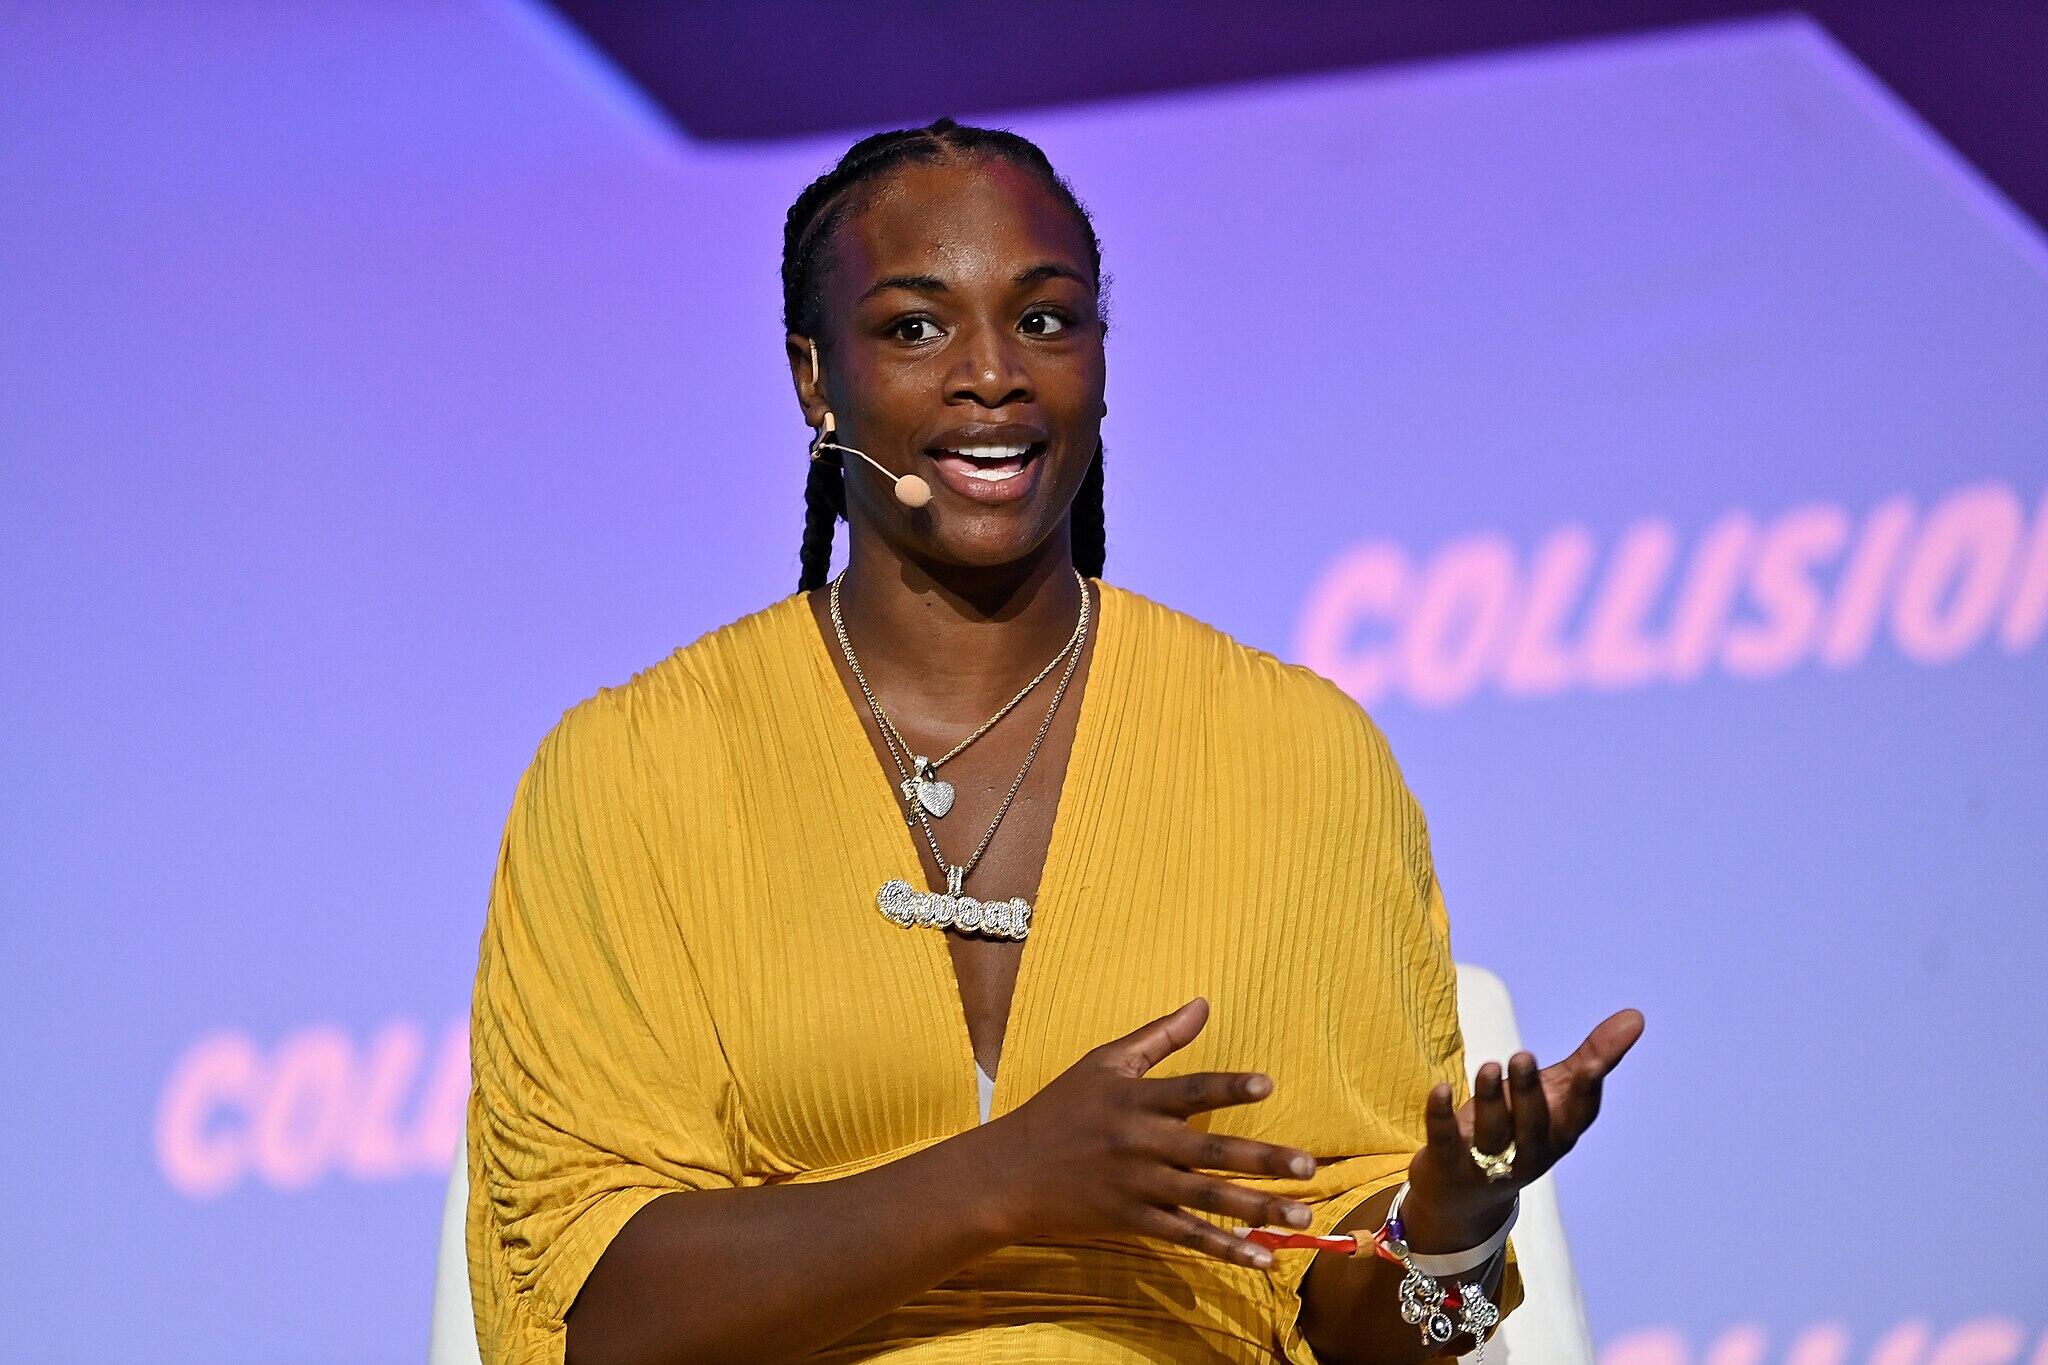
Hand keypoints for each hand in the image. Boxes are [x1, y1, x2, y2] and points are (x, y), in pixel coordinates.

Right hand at [987, 997, 1316, 1270]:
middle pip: (1209, 1151)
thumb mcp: (1103, 1063)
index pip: (1189, 1089)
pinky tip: (1259, 1257)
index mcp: (1134, 1098)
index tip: (1267, 1084)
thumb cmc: (1060, 1110)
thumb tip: (1204, 1003)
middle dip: (1261, 1160)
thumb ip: (1158, 1038)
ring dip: (1256, 1209)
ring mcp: (1136, 1185)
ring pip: (1205, 1199)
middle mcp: (1140, 1142)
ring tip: (1300, 1216)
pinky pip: (1184, 1236)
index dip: (1227, 1087)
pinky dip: (1222, 1248)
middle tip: (1308, 1167)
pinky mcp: (1131, 1221)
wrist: (1008, 1172)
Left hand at [1401, 1008, 1643, 1250]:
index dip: (1587, 1092)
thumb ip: (1593, 1056)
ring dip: (1491, 1099)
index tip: (1593, 1063)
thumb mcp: (1555, 1093)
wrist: (1465, 1197)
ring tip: (1488, 1066)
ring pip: (1493, 1134)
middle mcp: (1529, 1154)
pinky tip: (1440, 1089)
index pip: (1579, 1116)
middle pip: (1533, 1125)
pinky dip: (1442, 1116)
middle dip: (1529, 1092)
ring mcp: (1489, 1165)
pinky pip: (1446, 1141)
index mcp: (1558, 1135)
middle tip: (1523, 1055)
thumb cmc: (1520, 1130)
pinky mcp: (1449, 1165)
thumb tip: (1636, 1016)